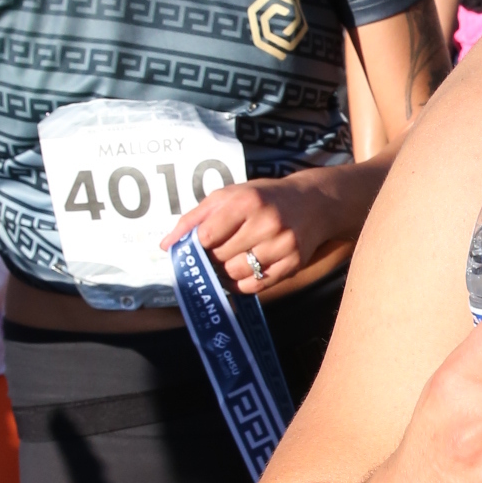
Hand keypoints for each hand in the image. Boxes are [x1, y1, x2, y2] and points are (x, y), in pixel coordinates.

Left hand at [164, 173, 347, 294]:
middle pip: (220, 257)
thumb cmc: (263, 198)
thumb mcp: (229, 196)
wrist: (314, 203)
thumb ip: (195, 218)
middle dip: (210, 259)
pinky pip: (257, 286)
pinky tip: (239, 274)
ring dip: (224, 274)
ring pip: (237, 274)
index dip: (196, 246)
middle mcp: (267, 223)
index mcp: (247, 202)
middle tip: (212, 255)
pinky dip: (241, 285)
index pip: (207, 236)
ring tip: (226, 263)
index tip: (195, 247)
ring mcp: (283, 245)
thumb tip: (167, 245)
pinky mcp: (294, 264)